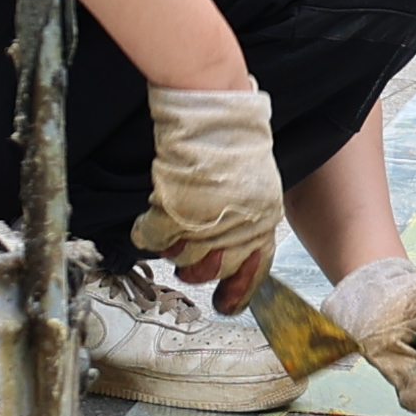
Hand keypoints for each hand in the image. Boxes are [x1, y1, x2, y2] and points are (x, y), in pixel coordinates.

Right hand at [130, 84, 283, 303]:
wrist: (213, 112)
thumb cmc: (235, 138)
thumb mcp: (257, 185)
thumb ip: (247, 219)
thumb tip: (231, 249)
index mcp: (264, 221)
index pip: (254, 270)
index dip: (238, 291)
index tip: (227, 303)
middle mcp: (238, 227)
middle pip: (214, 272)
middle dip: (200, 262)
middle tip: (192, 239)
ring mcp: (205, 223)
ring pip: (183, 261)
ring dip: (176, 244)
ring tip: (177, 216)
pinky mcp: (174, 212)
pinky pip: (156, 239)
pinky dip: (151, 228)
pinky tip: (156, 213)